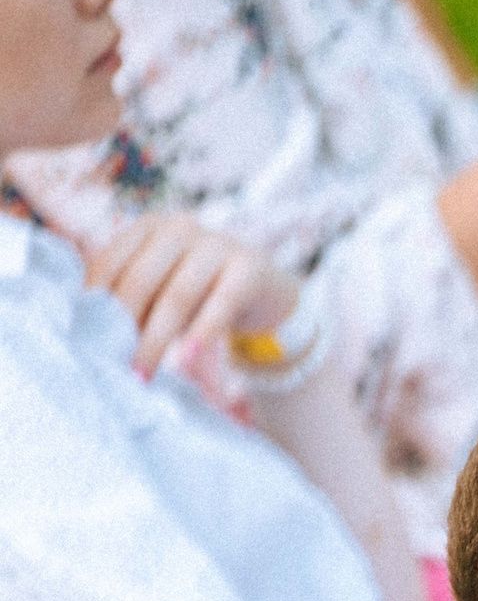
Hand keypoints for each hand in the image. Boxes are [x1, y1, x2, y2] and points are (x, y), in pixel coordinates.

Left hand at [85, 215, 298, 381]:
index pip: (110, 262)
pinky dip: (202, 333)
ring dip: (156, 340)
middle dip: (124, 326)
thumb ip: (134, 297)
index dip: (97, 302)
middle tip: (115, 364)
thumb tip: (96, 333)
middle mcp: (180, 228)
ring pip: (177, 296)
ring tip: (143, 373)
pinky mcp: (249, 268)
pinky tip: (186, 358)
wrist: (267, 291)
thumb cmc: (202, 293)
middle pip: (141, 280)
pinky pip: (222, 304)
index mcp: (149, 227)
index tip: (88, 338)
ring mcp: (217, 244)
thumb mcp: (163, 287)